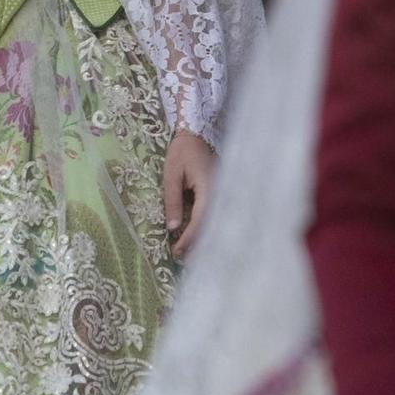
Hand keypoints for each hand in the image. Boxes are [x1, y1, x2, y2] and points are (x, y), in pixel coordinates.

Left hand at [162, 130, 214, 259]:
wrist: (196, 133)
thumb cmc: (182, 152)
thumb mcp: (171, 175)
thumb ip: (173, 201)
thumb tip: (173, 229)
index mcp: (210, 189)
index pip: (200, 221)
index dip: (189, 239)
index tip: (176, 251)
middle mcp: (221, 194)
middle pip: (211, 227)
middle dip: (198, 246)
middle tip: (183, 261)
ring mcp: (222, 194)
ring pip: (214, 223)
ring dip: (202, 239)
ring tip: (187, 254)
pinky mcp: (220, 194)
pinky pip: (213, 215)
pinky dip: (204, 227)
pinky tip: (195, 236)